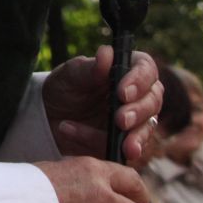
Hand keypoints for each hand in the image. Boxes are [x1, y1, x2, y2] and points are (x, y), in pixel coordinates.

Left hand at [43, 47, 163, 165]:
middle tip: (120, 120)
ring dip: (132, 138)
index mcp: (129, 71)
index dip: (139, 81)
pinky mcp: (124, 143)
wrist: (49, 115)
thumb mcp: (71, 74)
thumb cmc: (65, 87)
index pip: (147, 70)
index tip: (122, 93)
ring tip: (119, 146)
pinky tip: (70, 132)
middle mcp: (138, 96)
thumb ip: (90, 67)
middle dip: (138, 113)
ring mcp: (135, 122)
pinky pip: (121, 149)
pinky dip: (95, 143)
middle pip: (153, 102)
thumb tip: (106, 53)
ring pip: (146, 130)